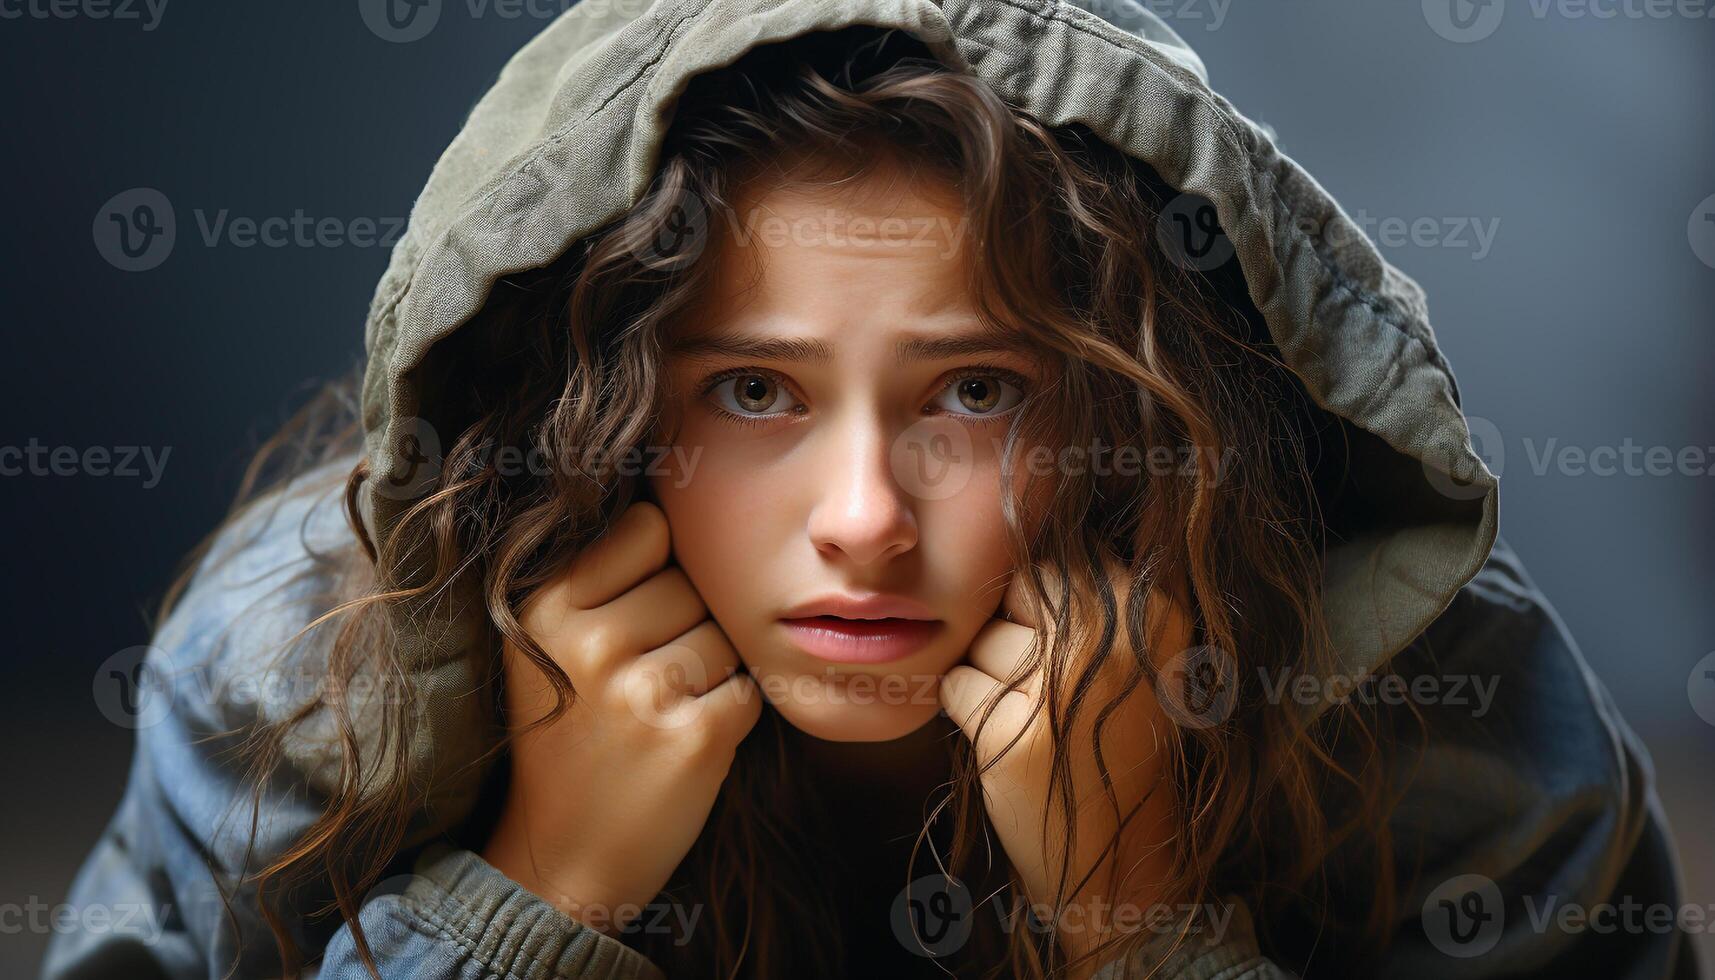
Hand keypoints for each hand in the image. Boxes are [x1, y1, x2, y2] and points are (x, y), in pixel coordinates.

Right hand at [480, 501, 762, 933]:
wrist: (558, 863)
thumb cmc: (569, 741)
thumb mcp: (549, 646)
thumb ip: (603, 578)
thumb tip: (689, 506)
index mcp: (547, 606)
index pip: (649, 526)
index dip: (660, 567)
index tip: (633, 615)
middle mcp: (589, 641)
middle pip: (694, 583)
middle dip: (686, 626)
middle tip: (640, 684)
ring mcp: (642, 691)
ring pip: (726, 635)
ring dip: (711, 673)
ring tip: (658, 715)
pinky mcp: (694, 737)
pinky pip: (749, 688)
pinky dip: (731, 715)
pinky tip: (683, 743)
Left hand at [939, 555, 1194, 966]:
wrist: (1124, 855)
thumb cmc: (1116, 741)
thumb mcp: (1136, 655)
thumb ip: (1093, 595)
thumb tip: (1018, 522)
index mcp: (1151, 611)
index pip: (1056, 562)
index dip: (1041, 605)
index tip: (1062, 650)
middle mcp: (1113, 641)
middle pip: (1013, 593)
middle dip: (1011, 634)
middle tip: (1046, 688)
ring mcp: (1063, 687)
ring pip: (980, 640)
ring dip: (988, 678)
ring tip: (1034, 718)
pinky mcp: (1015, 734)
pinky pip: (956, 685)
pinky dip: (965, 711)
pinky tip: (1008, 740)